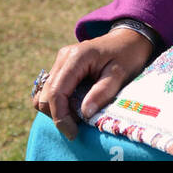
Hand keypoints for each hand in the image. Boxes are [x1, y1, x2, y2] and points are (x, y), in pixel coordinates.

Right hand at [32, 28, 153, 140]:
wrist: (127, 39)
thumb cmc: (126, 55)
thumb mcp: (119, 75)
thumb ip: (102, 92)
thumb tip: (84, 114)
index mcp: (76, 57)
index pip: (56, 93)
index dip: (60, 117)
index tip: (73, 133)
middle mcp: (63, 57)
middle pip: (45, 95)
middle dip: (59, 115)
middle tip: (81, 123)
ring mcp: (60, 61)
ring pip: (44, 94)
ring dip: (57, 110)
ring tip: (79, 114)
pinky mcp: (62, 67)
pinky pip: (51, 90)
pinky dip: (59, 103)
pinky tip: (76, 105)